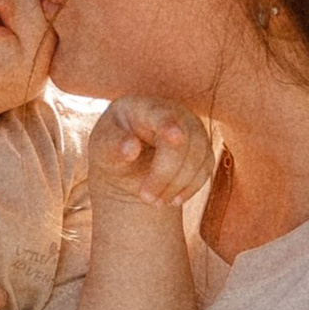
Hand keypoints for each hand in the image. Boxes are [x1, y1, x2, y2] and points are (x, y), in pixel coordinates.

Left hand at [86, 97, 216, 210]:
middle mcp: (172, 112)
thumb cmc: (112, 151)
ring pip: (198, 157)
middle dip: (165, 174)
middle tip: (145, 198)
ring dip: (177, 185)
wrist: (128, 164)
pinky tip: (171, 199)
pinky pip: (205, 169)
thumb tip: (131, 147)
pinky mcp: (202, 148)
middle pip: (182, 142)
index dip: (169, 126)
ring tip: (154, 201)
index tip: (174, 136)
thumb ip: (112, 145)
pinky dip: (189, 188)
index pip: (161, 115)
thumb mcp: (102, 149)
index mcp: (142, 108)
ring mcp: (191, 129)